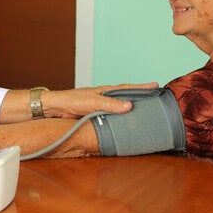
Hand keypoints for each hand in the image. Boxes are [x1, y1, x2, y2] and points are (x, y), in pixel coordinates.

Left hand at [42, 82, 159, 117]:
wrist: (56, 109)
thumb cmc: (72, 100)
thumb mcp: (93, 101)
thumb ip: (110, 104)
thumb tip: (129, 105)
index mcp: (106, 91)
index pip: (127, 88)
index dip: (141, 87)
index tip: (156, 85)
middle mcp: (106, 98)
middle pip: (127, 98)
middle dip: (141, 99)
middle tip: (156, 101)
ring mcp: (102, 108)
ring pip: (121, 110)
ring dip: (132, 112)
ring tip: (147, 115)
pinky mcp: (97, 118)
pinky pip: (113, 119)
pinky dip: (122, 121)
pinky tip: (127, 127)